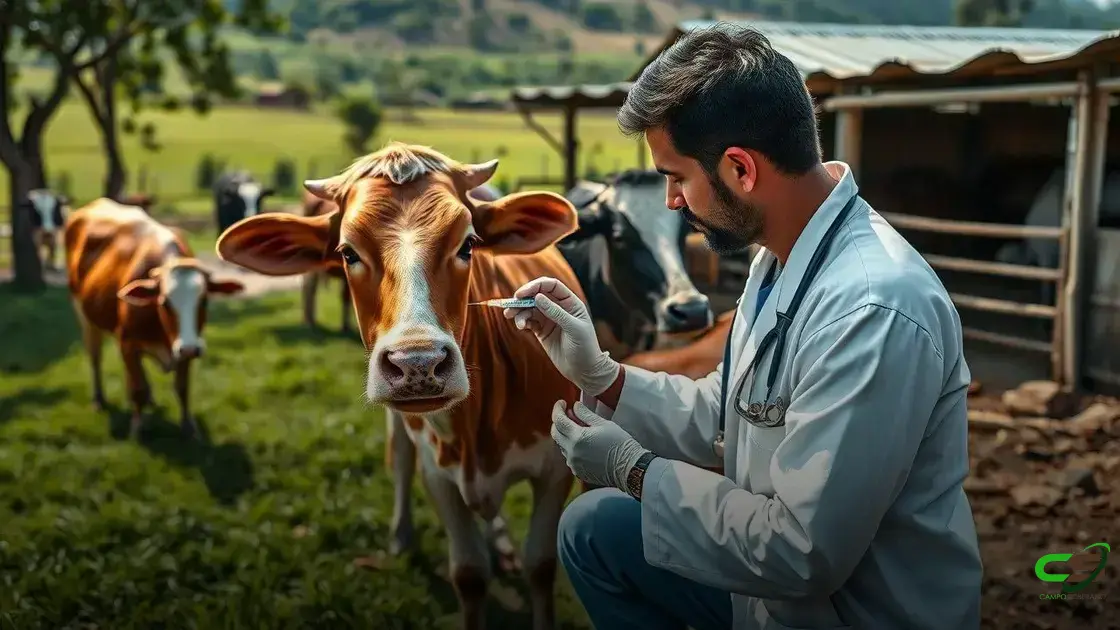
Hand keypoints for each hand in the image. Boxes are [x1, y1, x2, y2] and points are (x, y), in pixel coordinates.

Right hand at [503, 276, 619, 396]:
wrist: (584, 370)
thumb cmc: (585, 347)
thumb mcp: (573, 328)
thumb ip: (556, 313)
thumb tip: (538, 297)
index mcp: (570, 302)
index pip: (551, 286)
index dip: (535, 286)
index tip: (521, 294)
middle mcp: (559, 308)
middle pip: (537, 295)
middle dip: (523, 298)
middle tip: (510, 305)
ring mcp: (549, 319)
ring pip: (530, 308)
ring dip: (519, 310)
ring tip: (511, 317)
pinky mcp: (542, 331)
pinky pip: (529, 321)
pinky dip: (522, 321)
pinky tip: (521, 326)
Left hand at [550, 400, 647, 490]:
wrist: (629, 468)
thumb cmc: (619, 443)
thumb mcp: (603, 424)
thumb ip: (585, 414)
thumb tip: (574, 406)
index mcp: (577, 438)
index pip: (558, 420)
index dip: (558, 409)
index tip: (562, 403)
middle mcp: (571, 452)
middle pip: (556, 433)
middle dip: (558, 422)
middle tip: (567, 414)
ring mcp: (574, 464)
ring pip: (562, 445)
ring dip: (565, 435)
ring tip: (577, 428)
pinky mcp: (578, 472)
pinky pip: (569, 456)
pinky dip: (572, 447)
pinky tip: (583, 443)